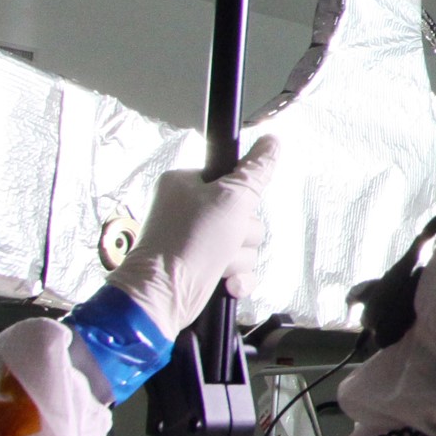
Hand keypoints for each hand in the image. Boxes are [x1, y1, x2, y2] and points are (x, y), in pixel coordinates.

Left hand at [111, 137, 278, 338]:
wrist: (163, 295)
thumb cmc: (189, 242)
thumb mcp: (231, 197)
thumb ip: (256, 170)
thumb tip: (272, 141)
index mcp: (186, 184)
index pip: (234, 179)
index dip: (242, 197)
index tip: (234, 208)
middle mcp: (190, 210)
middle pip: (246, 214)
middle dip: (242, 234)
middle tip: (223, 239)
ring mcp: (196, 241)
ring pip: (245, 244)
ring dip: (239, 258)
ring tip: (217, 264)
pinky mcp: (205, 267)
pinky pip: (240, 269)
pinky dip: (237, 278)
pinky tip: (225, 283)